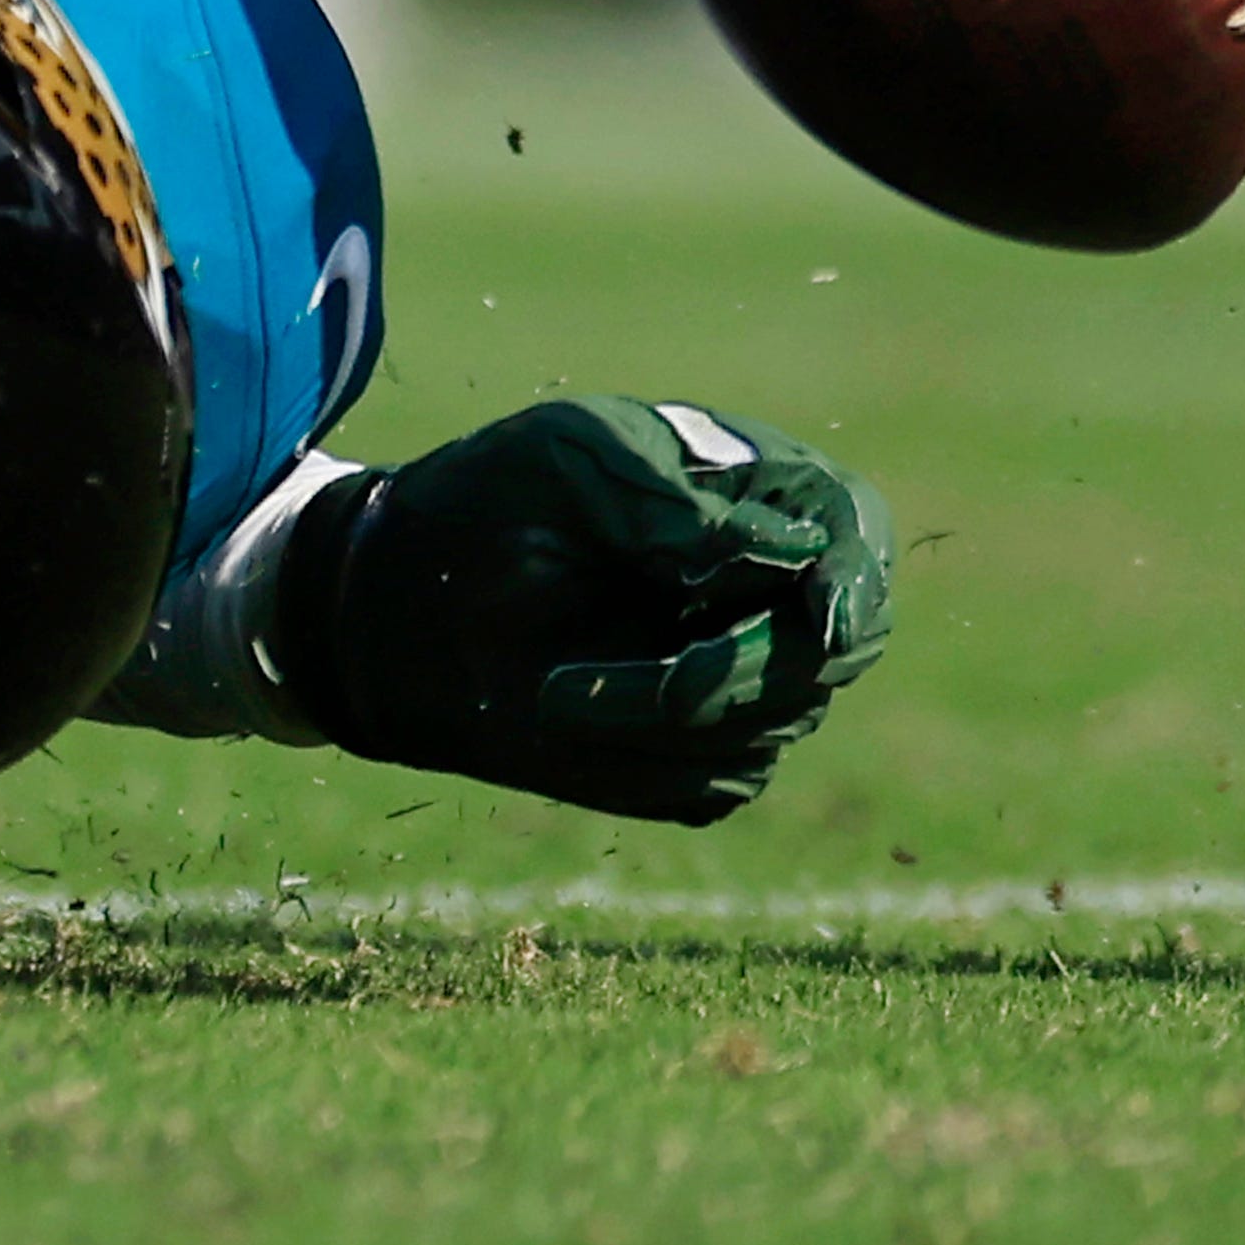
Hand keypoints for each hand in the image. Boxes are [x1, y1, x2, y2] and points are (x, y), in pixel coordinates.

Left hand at [281, 396, 894, 825]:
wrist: (391, 599)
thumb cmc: (487, 503)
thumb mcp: (570, 465)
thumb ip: (677, 505)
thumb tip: (796, 552)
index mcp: (755, 492)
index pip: (851, 530)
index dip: (853, 576)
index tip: (820, 613)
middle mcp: (770, 589)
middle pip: (833, 646)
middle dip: (749, 668)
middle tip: (669, 684)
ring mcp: (746, 679)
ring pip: (771, 722)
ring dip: (662, 713)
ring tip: (554, 688)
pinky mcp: (702, 758)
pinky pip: (715, 780)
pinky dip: (641, 758)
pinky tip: (564, 712)